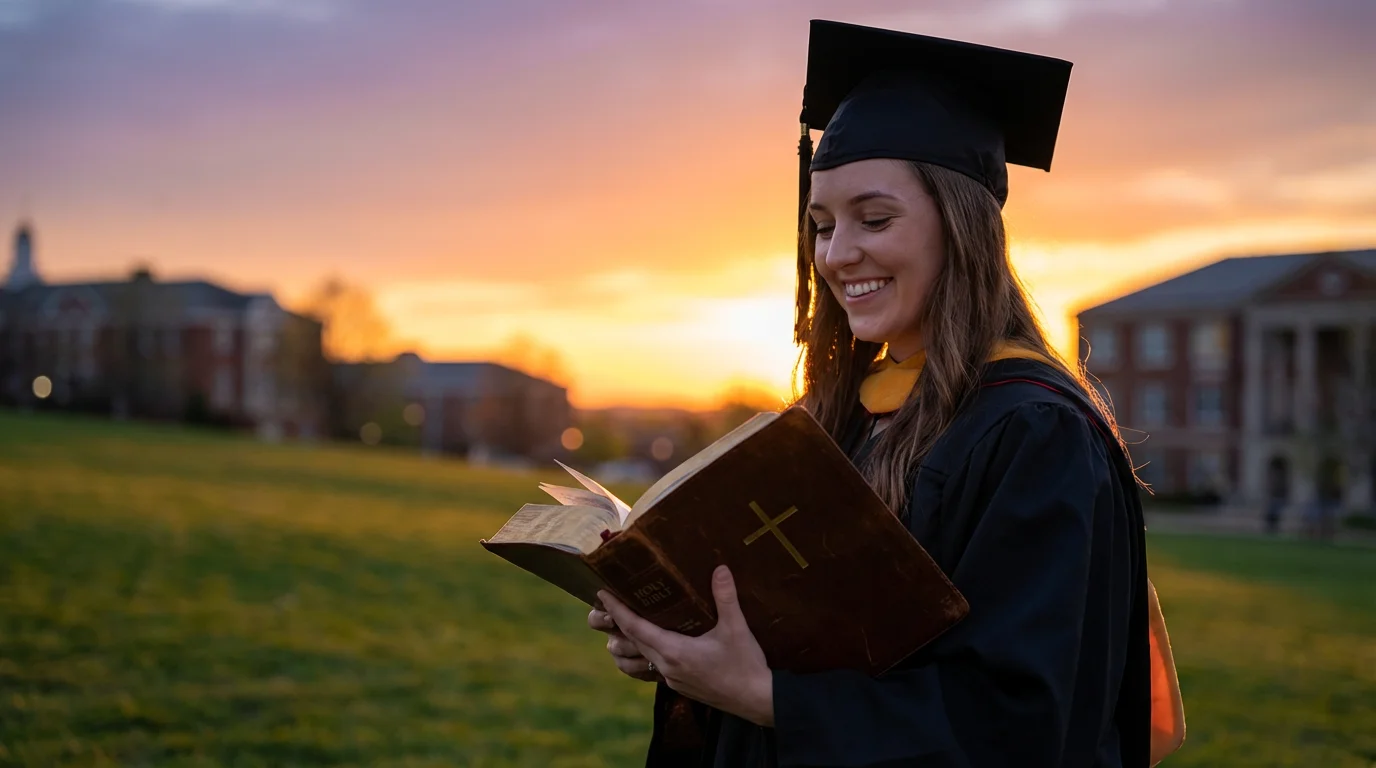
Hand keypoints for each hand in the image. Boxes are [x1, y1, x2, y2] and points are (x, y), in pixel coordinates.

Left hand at [599, 565, 773, 726]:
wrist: (756, 700)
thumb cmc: (745, 665)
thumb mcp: (736, 629)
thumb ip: (726, 598)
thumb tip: (720, 569)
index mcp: (674, 651)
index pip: (635, 628)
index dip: (617, 610)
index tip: (602, 594)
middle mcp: (667, 667)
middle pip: (633, 641)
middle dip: (619, 620)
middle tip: (610, 599)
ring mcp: (672, 679)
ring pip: (641, 656)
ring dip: (630, 640)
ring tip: (625, 620)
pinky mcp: (680, 685)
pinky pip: (653, 666)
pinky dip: (646, 651)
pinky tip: (655, 642)